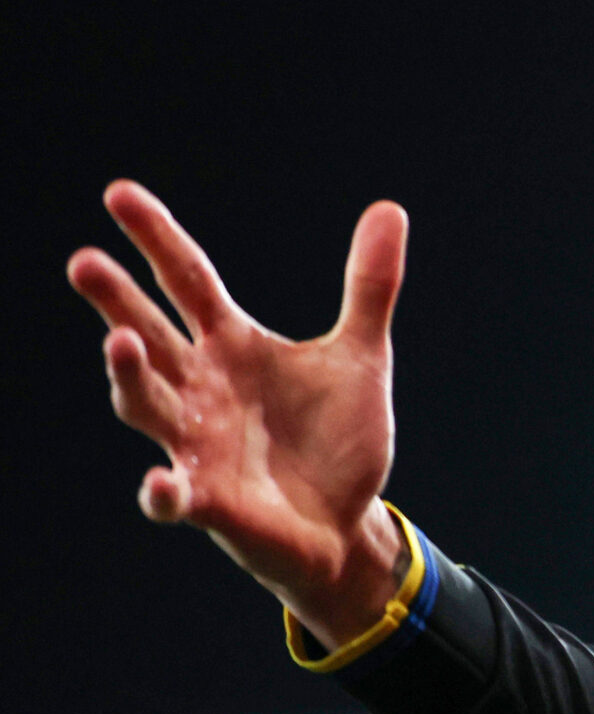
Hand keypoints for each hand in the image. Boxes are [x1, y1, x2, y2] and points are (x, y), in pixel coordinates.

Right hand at [67, 181, 411, 646]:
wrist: (345, 522)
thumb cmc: (336, 441)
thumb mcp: (361, 357)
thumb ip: (369, 288)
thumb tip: (390, 208)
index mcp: (232, 347)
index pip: (187, 280)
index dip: (156, 238)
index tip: (117, 192)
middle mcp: (201, 389)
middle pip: (149, 335)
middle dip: (116, 302)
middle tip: (84, 262)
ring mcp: (197, 445)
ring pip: (146, 405)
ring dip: (130, 377)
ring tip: (119, 341)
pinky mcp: (211, 502)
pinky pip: (174, 498)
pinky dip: (163, 492)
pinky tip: (161, 482)